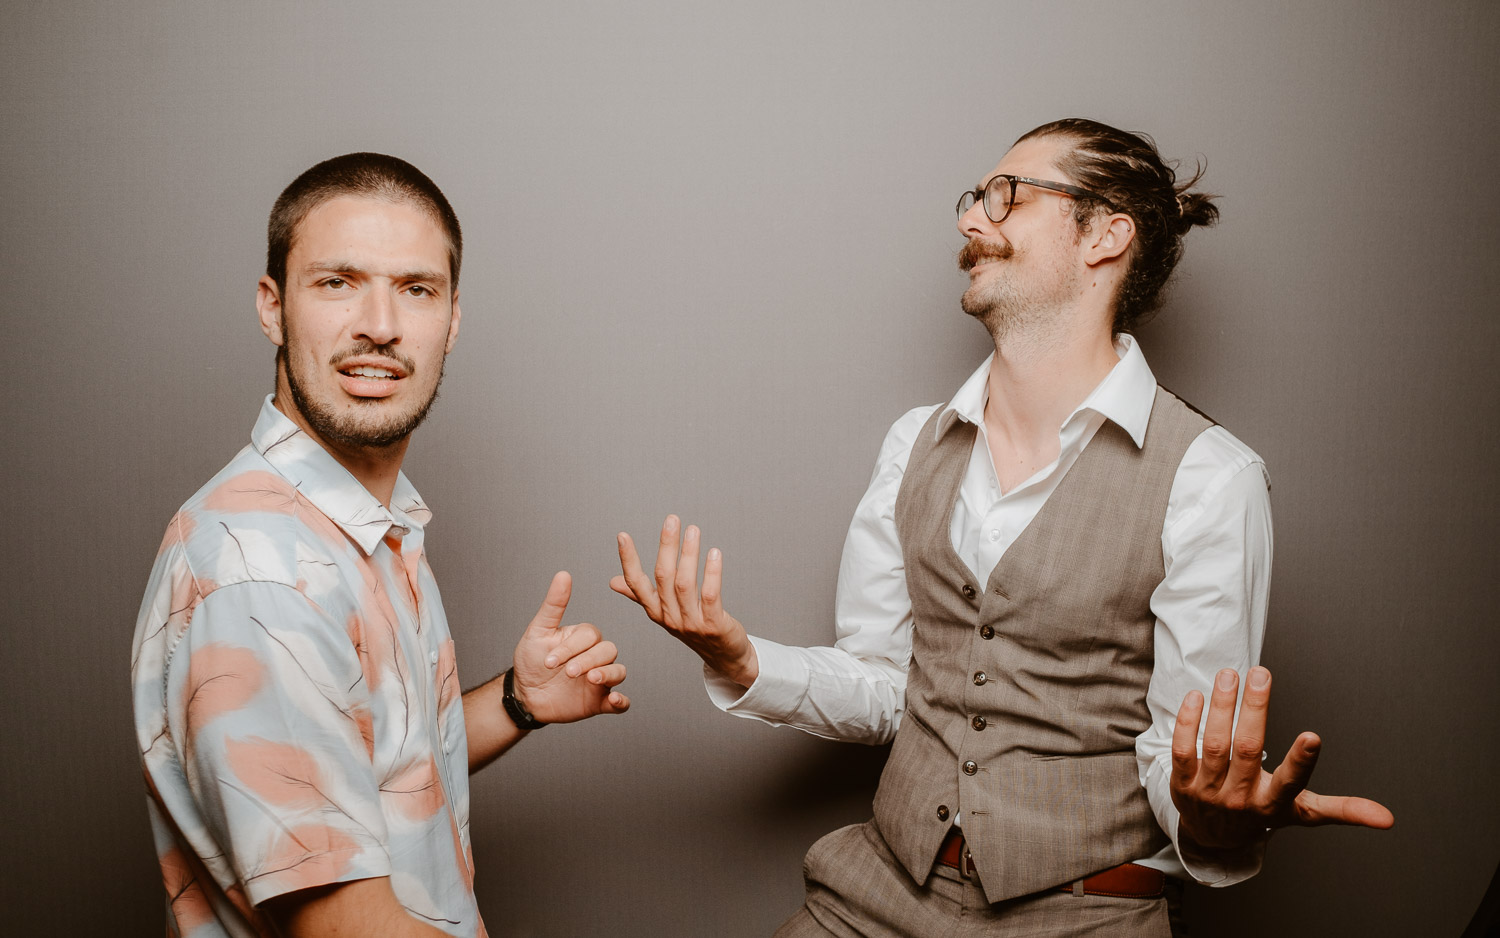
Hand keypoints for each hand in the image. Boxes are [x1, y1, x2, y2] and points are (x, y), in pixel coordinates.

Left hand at [511, 571, 628, 723]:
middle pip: (608, 651)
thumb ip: (554, 604)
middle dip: (588, 660)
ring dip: (608, 675)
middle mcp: (595, 657)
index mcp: (582, 639)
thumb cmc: (531, 661)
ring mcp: (599, 680)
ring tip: (591, 680)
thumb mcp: (539, 631)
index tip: (549, 660)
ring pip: (619, 672)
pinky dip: (622, 701)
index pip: (590, 636)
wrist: (524, 696)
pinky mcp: (599, 702)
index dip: (572, 647)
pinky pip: (620, 703)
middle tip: (567, 672)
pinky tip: (614, 699)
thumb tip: (563, 574)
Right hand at [610, 515, 758, 687]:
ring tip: (694, 530)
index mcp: (655, 611)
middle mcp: (669, 617)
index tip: (623, 536)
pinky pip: (710, 595)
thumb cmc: (694, 628)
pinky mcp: (713, 625)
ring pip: (685, 583)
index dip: (628, 560)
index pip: (636, 583)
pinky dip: (712, 573)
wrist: (723, 656)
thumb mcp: (664, 612)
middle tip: (672, 519)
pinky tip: (714, 553)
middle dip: (666, 546)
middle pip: (663, 577)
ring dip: (689, 554)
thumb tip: (613, 581)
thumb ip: (640, 595)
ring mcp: (691, 623)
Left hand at [1171, 666, 1393, 854]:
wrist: (1213, 838)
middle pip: (1247, 749)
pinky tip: (1196, 696)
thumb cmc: (1263, 813)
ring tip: (1229, 675)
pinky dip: (1187, 723)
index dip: (1301, 762)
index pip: (1290, 783)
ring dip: (1221, 707)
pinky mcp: (1181, 783)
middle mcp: (1240, 798)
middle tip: (1260, 674)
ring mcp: (1208, 791)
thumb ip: (1342, 810)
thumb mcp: (1302, 813)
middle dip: (1254, 710)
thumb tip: (1388, 819)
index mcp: (1274, 804)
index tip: (1313, 736)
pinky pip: (1183, 750)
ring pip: (1214, 744)